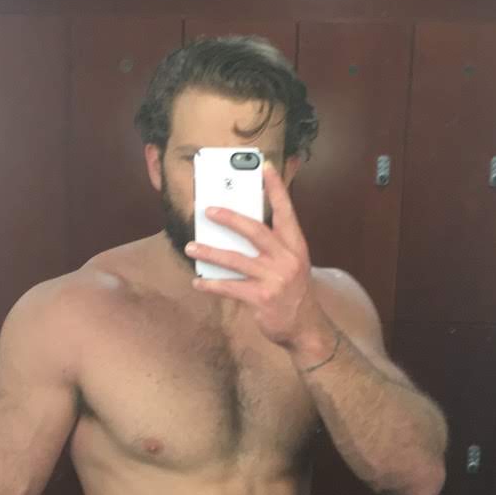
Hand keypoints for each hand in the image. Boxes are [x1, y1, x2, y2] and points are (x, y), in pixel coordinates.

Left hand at [185, 161, 325, 347]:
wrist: (305, 327)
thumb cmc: (293, 292)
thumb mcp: (291, 264)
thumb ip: (273, 245)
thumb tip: (239, 228)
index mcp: (295, 246)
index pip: (286, 211)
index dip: (276, 188)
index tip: (265, 167)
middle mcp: (287, 259)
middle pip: (255, 230)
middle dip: (230, 218)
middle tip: (207, 210)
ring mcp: (275, 279)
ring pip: (235, 260)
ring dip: (209, 253)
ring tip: (190, 247)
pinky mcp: (262, 298)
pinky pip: (230, 288)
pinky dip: (211, 284)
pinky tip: (198, 281)